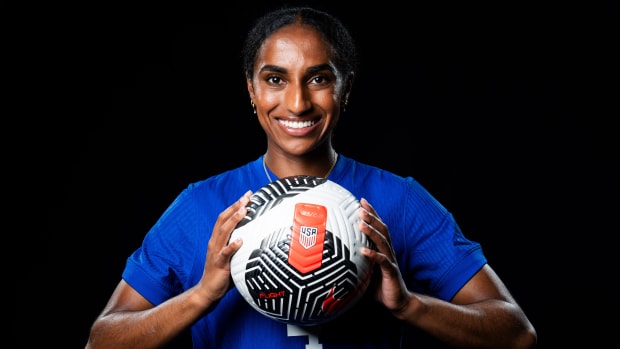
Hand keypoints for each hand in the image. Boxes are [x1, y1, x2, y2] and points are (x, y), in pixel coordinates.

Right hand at [197, 190, 251, 304]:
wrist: (207, 290)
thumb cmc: (222, 273)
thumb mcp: (231, 255)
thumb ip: (240, 245)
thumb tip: (258, 237)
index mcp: (217, 239)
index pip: (225, 217)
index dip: (235, 205)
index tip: (247, 195)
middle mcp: (215, 243)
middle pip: (224, 220)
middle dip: (235, 207)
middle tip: (247, 196)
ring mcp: (216, 253)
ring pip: (224, 232)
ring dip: (234, 220)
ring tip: (244, 210)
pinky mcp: (219, 264)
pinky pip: (225, 253)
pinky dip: (232, 245)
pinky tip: (240, 240)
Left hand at [358, 198, 411, 314]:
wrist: (397, 302)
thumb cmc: (379, 286)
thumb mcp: (363, 272)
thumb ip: (352, 264)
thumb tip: (329, 260)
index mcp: (382, 249)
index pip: (377, 227)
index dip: (371, 213)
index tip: (361, 201)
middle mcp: (388, 252)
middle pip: (381, 229)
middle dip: (371, 217)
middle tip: (360, 207)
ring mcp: (391, 261)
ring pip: (383, 242)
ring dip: (372, 231)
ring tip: (361, 223)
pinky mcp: (392, 273)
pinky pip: (383, 262)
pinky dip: (374, 255)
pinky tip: (364, 251)